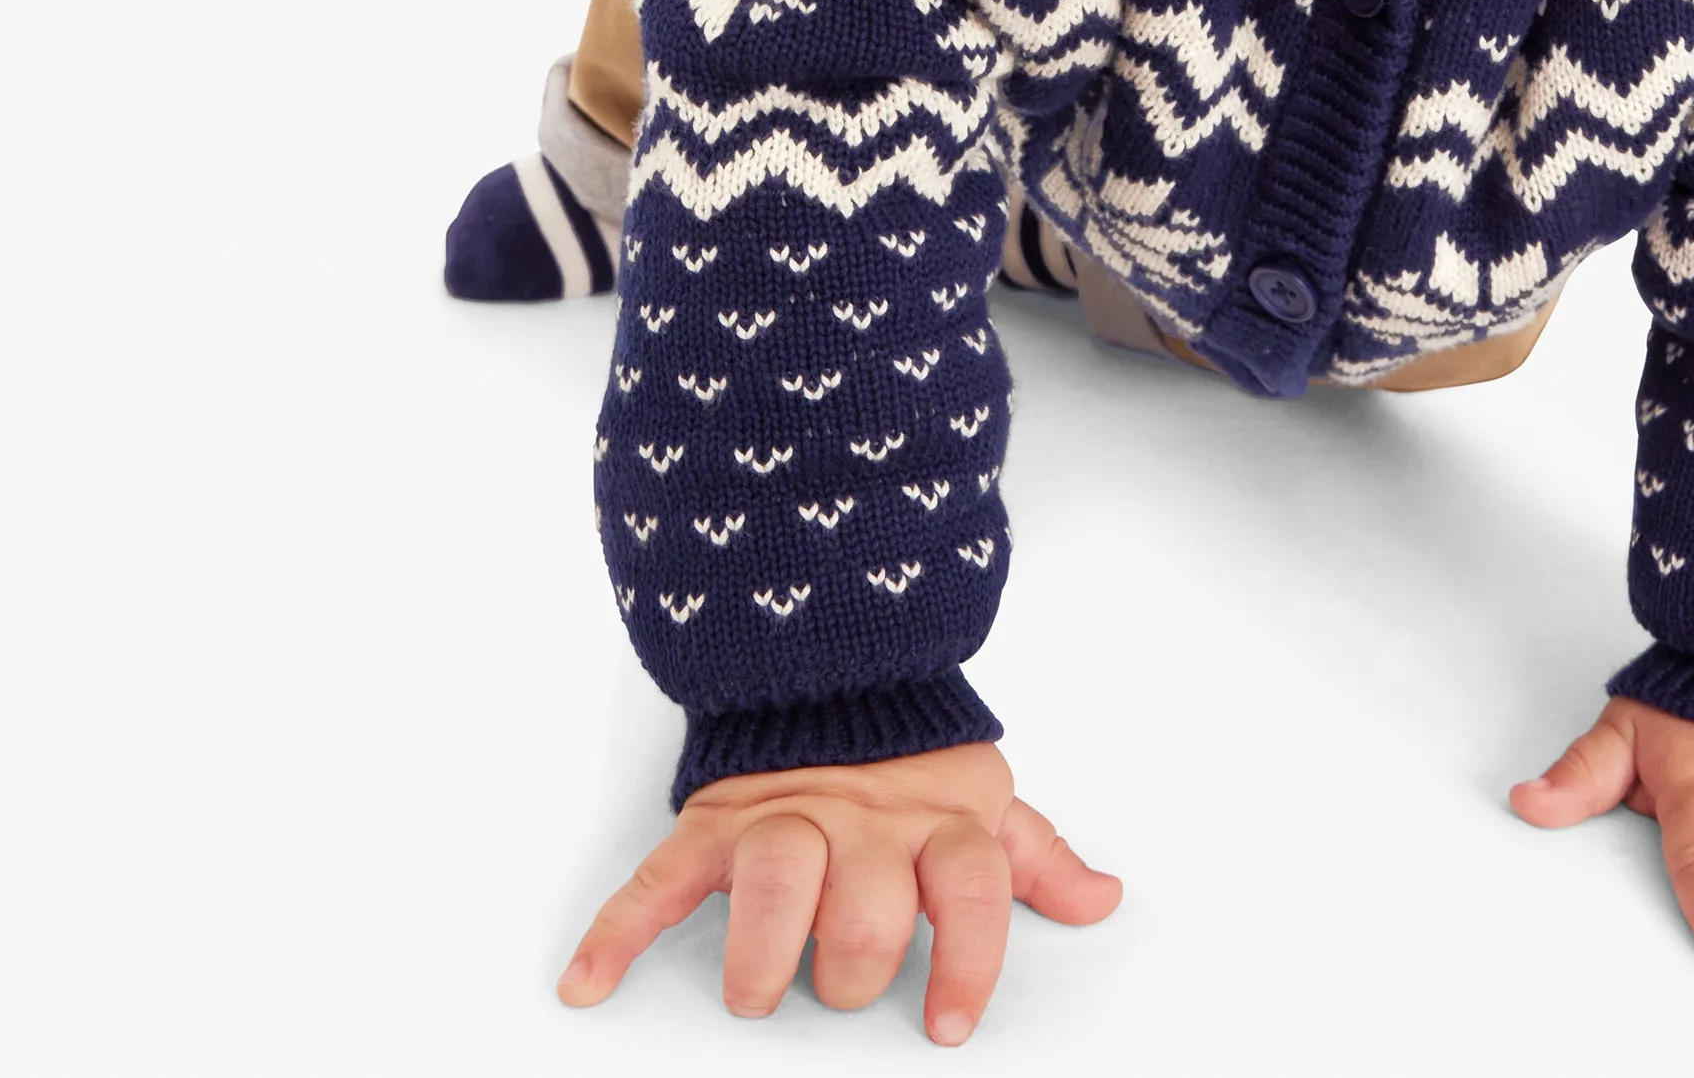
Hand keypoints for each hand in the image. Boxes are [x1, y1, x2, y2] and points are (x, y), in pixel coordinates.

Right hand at [557, 741, 1120, 1042]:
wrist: (831, 666)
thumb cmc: (913, 758)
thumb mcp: (985, 799)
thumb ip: (1036, 856)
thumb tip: (1104, 899)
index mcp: (935, 821)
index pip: (971, 888)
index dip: (967, 959)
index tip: (947, 1028)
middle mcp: (863, 822)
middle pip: (866, 911)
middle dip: (853, 969)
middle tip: (842, 983)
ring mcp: (786, 817)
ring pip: (776, 885)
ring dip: (761, 955)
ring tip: (755, 994)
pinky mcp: (716, 820)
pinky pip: (663, 874)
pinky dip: (618, 927)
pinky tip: (589, 982)